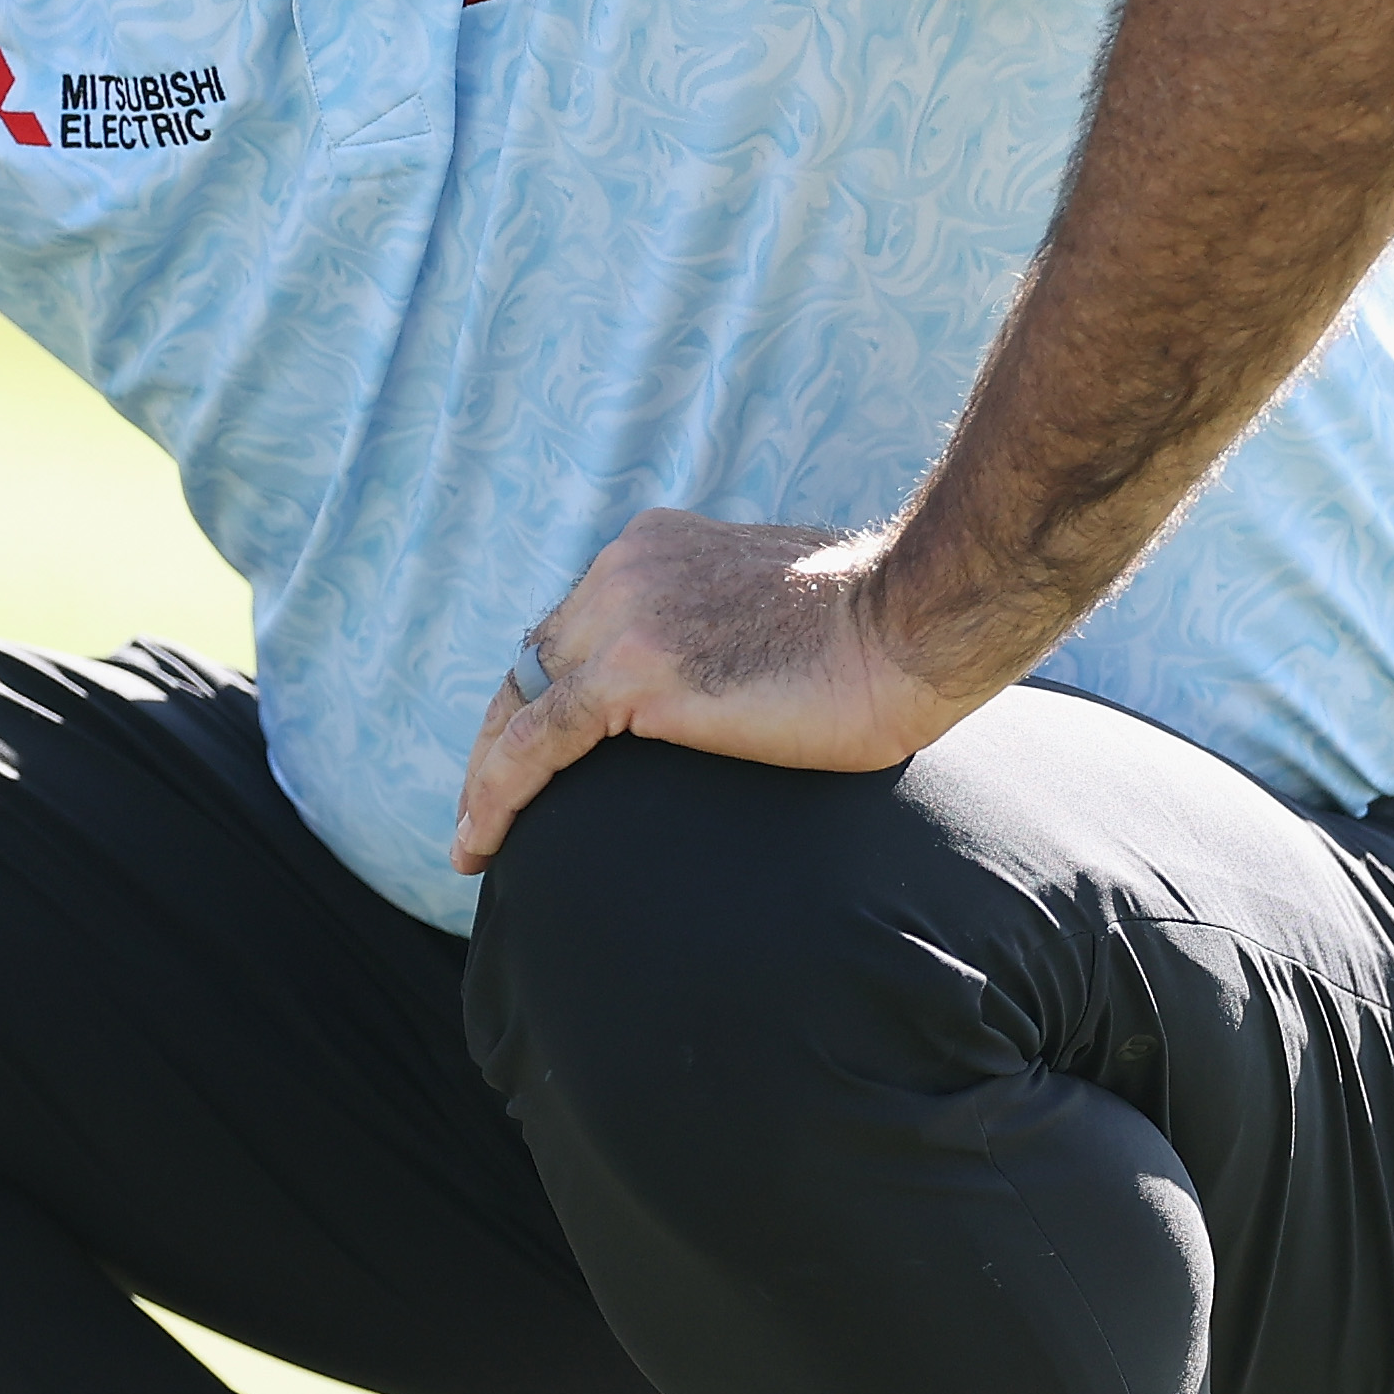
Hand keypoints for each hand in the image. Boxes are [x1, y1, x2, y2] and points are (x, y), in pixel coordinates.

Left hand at [451, 510, 978, 876]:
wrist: (917, 618)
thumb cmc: (885, 626)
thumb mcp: (784, 606)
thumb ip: (734, 627)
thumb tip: (742, 674)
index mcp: (658, 549)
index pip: (575, 627)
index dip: (545, 692)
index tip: (535, 749)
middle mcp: (624, 571)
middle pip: (534, 663)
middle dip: (501, 736)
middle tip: (488, 805)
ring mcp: (623, 618)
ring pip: (521, 705)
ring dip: (486, 777)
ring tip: (475, 842)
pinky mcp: (632, 673)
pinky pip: (535, 745)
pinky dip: (496, 795)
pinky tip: (480, 844)